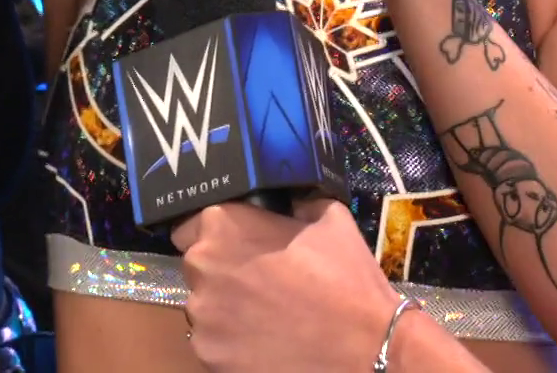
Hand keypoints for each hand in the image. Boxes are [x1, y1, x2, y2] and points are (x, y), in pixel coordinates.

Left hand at [173, 200, 402, 371]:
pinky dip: (231, 342)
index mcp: (223, 226)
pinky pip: (212, 342)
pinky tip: (264, 341)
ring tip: (266, 316)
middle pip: (198, 267)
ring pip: (204, 306)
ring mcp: (202, 314)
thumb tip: (285, 202)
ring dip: (225, 308)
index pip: (190, 225)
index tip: (238, 246)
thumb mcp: (328, 218)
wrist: (366, 346)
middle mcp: (202, 266)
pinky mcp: (209, 354)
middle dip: (222, 272)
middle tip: (260, 283)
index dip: (215, 236)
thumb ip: (293, 205)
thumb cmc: (345, 278)